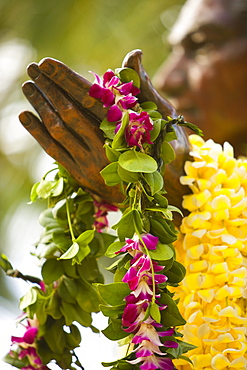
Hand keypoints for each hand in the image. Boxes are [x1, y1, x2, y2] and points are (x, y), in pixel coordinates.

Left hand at [19, 50, 189, 210]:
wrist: (168, 189)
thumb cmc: (169, 147)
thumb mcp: (163, 114)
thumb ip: (143, 85)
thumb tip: (132, 54)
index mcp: (126, 125)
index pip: (89, 97)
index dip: (66, 79)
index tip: (48, 63)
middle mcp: (106, 143)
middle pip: (69, 111)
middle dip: (49, 87)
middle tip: (32, 68)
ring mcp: (93, 161)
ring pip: (60, 130)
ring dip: (42, 106)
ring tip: (28, 86)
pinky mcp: (84, 174)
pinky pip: (56, 152)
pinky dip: (39, 133)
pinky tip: (27, 116)